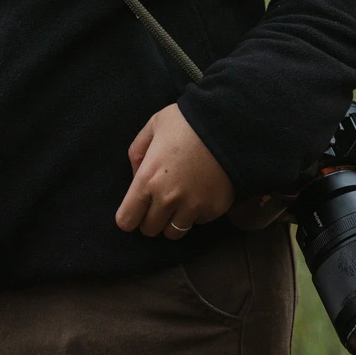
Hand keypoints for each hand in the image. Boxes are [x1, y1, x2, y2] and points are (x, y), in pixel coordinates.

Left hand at [115, 104, 234, 239]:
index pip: (127, 219)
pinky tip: (199, 192)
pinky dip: (195, 213)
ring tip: (179, 201)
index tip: (135, 208)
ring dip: (172, 220)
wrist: (228, 125)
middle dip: (150, 218)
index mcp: (148, 179)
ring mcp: (192, 207)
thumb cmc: (187, 122)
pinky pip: (197, 222)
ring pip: (173, 232)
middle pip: (149, 230)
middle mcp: (168, 199)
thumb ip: (138, 150)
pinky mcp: (212, 210)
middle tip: (158, 201)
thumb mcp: (155, 125)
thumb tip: (136, 175)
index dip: (128, 215)